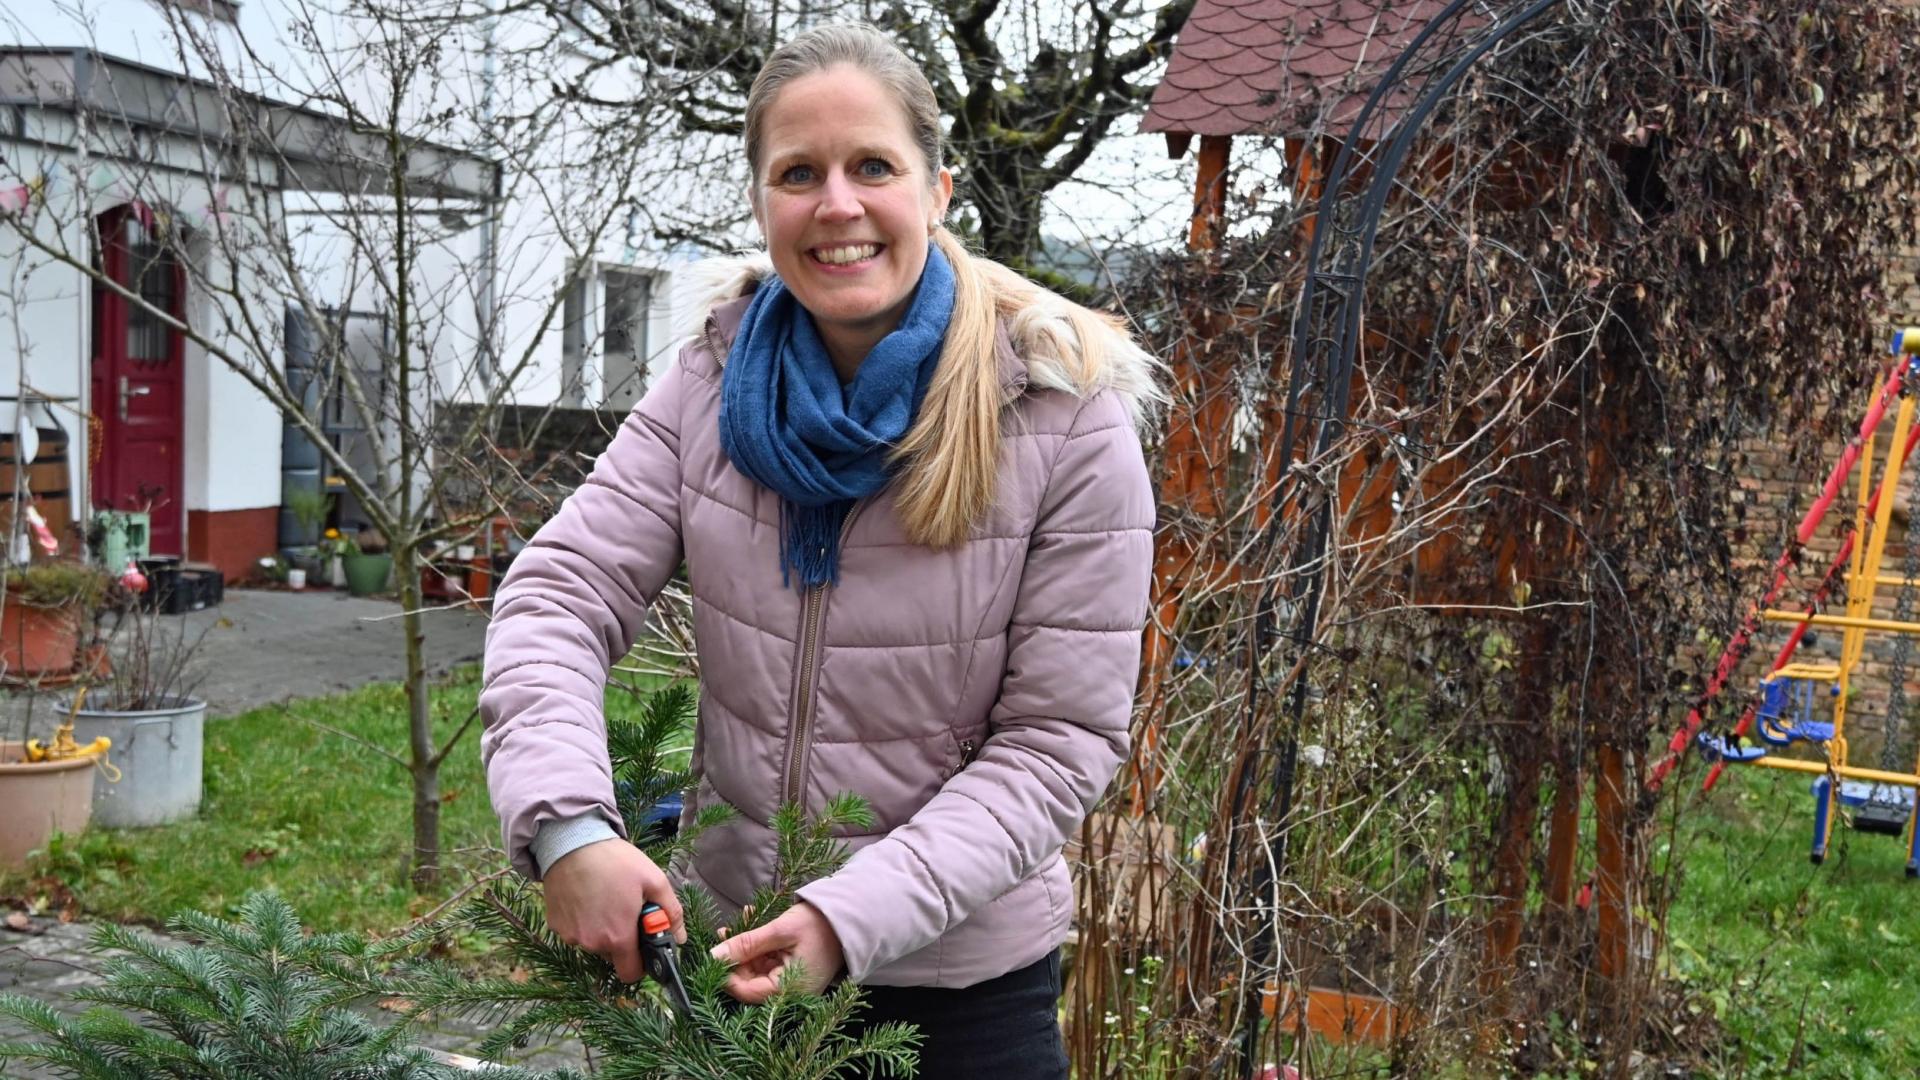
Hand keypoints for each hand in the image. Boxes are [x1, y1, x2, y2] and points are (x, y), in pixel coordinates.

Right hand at [541, 840, 683, 983]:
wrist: (572, 842)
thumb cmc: (616, 861)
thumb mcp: (653, 880)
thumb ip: (671, 912)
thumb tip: (681, 938)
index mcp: (618, 937)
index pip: (631, 973)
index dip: (641, 963)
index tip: (644, 945)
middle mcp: (592, 943)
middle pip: (613, 955)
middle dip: (622, 939)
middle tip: (625, 909)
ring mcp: (571, 935)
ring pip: (593, 943)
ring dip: (602, 929)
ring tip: (605, 898)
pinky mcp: (556, 925)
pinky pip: (576, 932)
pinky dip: (583, 921)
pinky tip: (586, 897)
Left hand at [709, 901, 842, 1002]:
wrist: (853, 918)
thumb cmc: (819, 925)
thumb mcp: (780, 930)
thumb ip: (746, 944)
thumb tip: (713, 955)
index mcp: (788, 990)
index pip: (746, 991)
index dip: (726, 974)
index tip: (712, 954)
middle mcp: (789, 994)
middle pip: (750, 983)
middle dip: (734, 959)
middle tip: (723, 935)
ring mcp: (792, 985)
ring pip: (757, 972)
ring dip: (744, 951)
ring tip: (733, 928)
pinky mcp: (794, 974)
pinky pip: (768, 965)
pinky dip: (757, 949)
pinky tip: (750, 929)